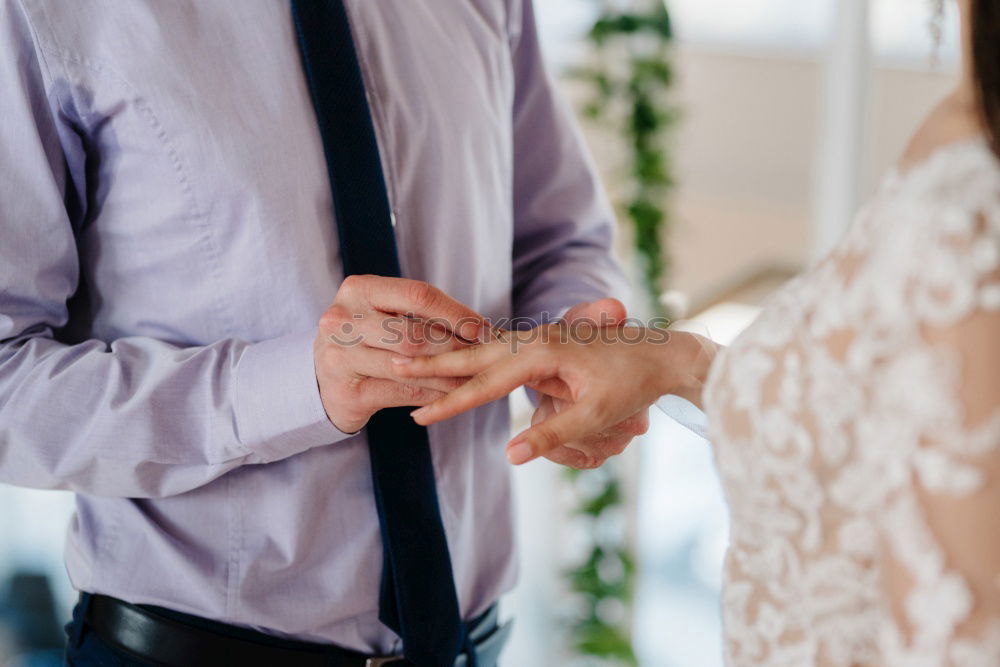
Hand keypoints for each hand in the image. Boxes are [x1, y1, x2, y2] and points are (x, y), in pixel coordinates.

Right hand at [314, 275, 487, 432]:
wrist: (321, 379)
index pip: (418, 295)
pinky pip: (402, 393)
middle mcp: (343, 319)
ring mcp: (341, 357)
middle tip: (485, 357)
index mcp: (358, 289)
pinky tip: (453, 397)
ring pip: (410, 366)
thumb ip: (420, 315)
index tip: (485, 329)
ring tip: (477, 379)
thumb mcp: (383, 314)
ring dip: (450, 375)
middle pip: (414, 333)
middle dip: (455, 347)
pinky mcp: (348, 392)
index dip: (456, 313)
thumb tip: (481, 328)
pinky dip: (433, 395)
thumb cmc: (366, 339)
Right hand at [395, 322, 717, 465]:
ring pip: (483, 348)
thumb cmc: (633, 382)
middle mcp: (535, 339)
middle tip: (393, 363)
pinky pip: (499, 349)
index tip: (419, 416)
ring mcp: (538, 337)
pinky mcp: (543, 343)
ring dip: (449, 355)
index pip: (486, 384)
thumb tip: (509, 457)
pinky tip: (456, 358)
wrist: (662, 353)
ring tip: (412, 359)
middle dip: (433, 363)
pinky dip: (472, 354)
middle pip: (473, 355)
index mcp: (542, 353)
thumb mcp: (595, 415)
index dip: (451, 402)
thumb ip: (550, 435)